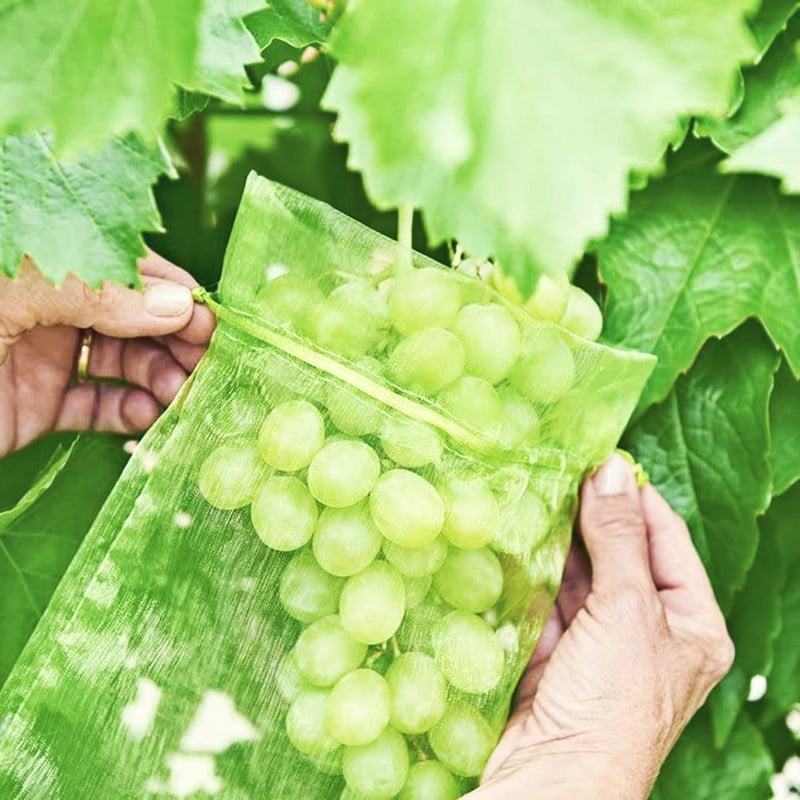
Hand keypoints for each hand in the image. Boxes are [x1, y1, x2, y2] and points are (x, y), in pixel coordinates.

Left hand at [0, 252, 214, 456]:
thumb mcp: (16, 296)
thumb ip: (97, 294)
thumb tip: (179, 304)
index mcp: (49, 266)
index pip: (129, 271)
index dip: (174, 294)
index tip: (211, 323)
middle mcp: (56, 309)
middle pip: (136, 319)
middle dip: (178, 341)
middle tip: (209, 364)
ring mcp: (49, 358)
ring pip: (126, 363)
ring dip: (162, 378)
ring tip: (181, 394)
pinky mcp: (41, 406)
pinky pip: (98, 406)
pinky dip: (130, 412)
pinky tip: (150, 414)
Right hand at [473, 453, 733, 799]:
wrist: (555, 780)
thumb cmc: (613, 703)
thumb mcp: (627, 610)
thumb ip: (620, 536)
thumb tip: (612, 470)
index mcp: (692, 624)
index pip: (666, 540)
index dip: (635, 498)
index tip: (601, 459)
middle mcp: (650, 630)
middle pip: (620, 554)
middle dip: (591, 517)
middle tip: (559, 472)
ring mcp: (601, 641)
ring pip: (580, 574)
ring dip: (558, 542)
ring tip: (534, 496)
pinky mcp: (559, 651)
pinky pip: (548, 598)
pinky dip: (534, 571)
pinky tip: (518, 539)